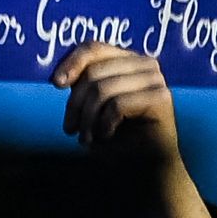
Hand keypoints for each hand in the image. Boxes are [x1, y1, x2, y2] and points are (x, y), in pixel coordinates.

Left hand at [54, 44, 210, 217]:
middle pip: (94, 72)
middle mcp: (147, 64)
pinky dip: (104, 125)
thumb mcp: (94, 106)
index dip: (72, 62)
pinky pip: (117, 105)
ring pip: (103, 89)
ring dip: (88, 119)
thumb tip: (61, 77)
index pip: (95, 47)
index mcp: (130, 59)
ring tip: (87, 138)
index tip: (56, 84)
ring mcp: (156, 80)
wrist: (148, 170)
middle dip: (76, 104)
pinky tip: (106, 137)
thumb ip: (84, 85)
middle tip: (71, 129)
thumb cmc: (119, 138)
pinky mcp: (161, 99)